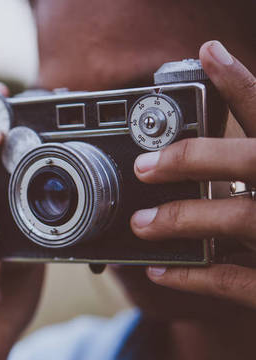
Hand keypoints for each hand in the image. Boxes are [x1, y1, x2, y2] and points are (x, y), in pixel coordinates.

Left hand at [130, 41, 255, 309]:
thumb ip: (254, 165)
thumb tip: (205, 154)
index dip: (241, 83)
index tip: (208, 52)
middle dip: (196, 157)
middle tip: (145, 166)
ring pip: (240, 218)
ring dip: (184, 218)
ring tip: (141, 222)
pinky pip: (236, 281)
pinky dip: (192, 276)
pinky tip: (159, 270)